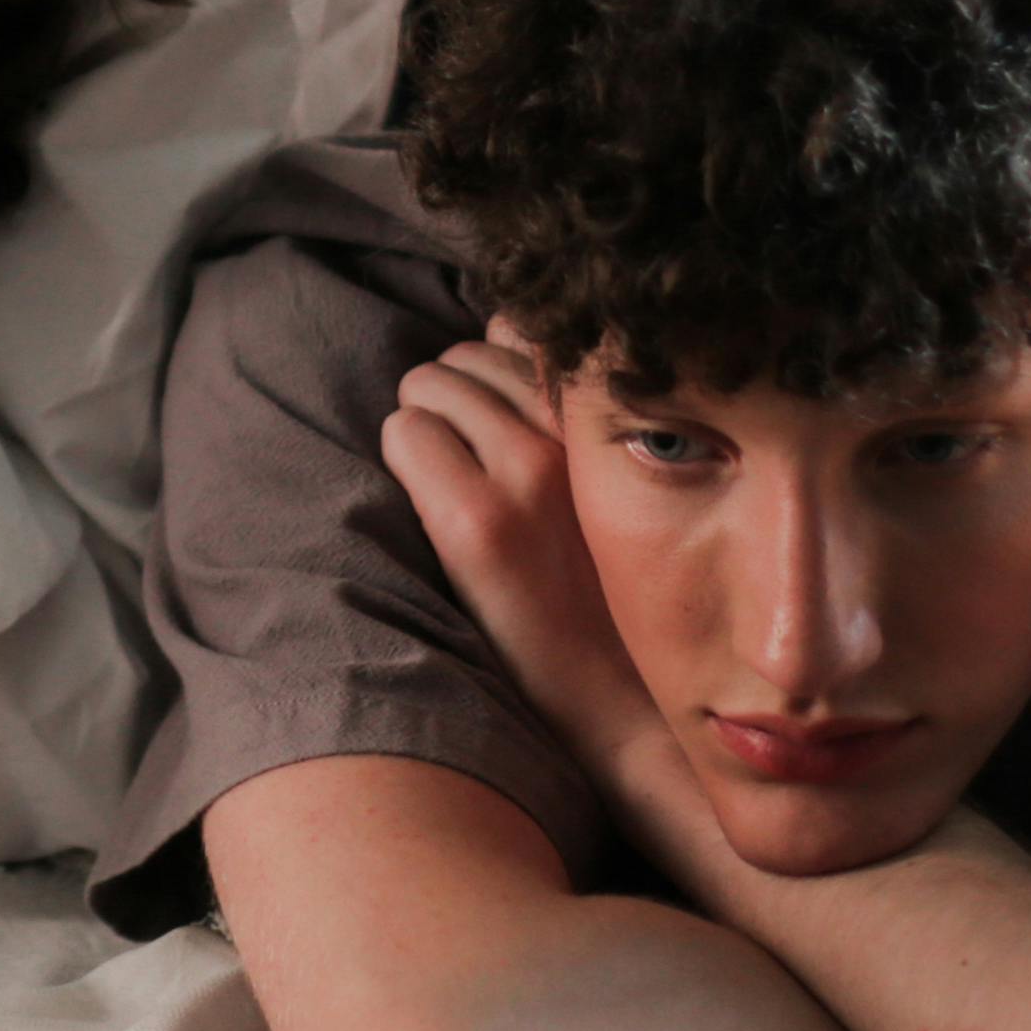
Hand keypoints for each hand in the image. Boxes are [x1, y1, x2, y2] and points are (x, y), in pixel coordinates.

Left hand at [381, 328, 713, 883]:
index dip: (495, 373)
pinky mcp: (477, 523)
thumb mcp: (615, 482)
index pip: (524, 331)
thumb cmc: (610, 589)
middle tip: (466, 464)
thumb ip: (569, 405)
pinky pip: (406, 436)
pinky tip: (434, 508)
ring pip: (427, 388)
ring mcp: (528, 473)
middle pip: (467, 355)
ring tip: (451, 485)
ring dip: (424, 425)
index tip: (496, 421)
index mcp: (618, 422)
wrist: (624, 699)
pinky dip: (405, 457)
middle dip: (450, 399)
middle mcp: (579, 433)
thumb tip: (507, 330)